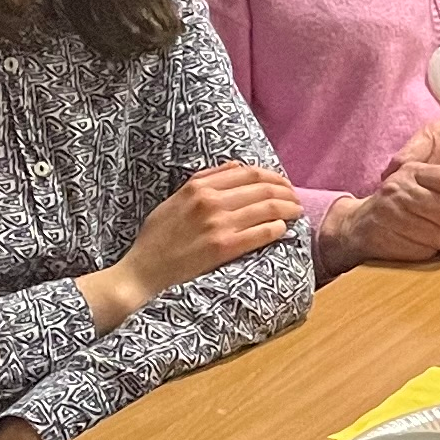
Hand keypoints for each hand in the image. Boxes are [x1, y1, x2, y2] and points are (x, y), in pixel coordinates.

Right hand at [116, 163, 307, 301]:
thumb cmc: (157, 238)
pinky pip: (262, 233)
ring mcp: (218, 224)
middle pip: (263, 187)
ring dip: (288, 209)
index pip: (248, 172)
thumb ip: (205, 181)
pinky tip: (282, 230)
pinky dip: (278, 229)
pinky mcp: (224, 248)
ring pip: (268, 208)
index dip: (272, 176)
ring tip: (296, 213)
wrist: (143, 273)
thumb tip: (237, 167)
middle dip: (286, 191)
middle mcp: (210, 201)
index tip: (282, 184)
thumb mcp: (175, 200)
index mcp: (198, 186)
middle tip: (295, 199)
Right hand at [328, 160, 439, 267]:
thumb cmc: (403, 209)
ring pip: (437, 233)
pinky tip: (422, 247)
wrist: (359, 225)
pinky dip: (428, 253)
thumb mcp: (430, 195)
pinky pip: (420, 250)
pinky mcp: (383, 233)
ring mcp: (390, 210)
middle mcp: (400, 186)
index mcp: (416, 171)